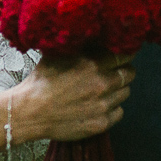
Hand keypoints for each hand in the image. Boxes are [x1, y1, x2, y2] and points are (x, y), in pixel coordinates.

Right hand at [16, 53, 134, 141]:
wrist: (30, 112)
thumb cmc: (42, 81)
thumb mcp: (59, 55)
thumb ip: (81, 48)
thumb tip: (96, 37)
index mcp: (93, 64)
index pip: (125, 55)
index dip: (124, 54)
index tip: (121, 56)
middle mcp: (102, 84)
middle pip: (130, 74)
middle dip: (124, 71)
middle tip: (114, 73)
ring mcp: (103, 105)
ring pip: (125, 93)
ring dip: (117, 90)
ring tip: (103, 90)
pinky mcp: (101, 123)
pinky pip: (119, 112)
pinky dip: (113, 108)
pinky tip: (99, 105)